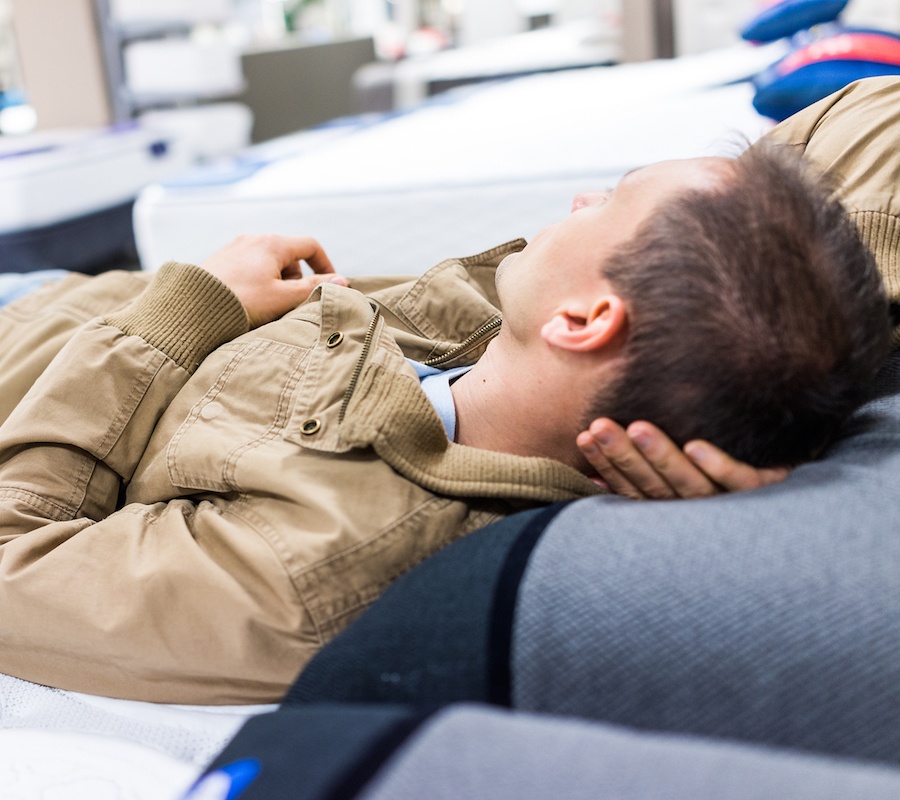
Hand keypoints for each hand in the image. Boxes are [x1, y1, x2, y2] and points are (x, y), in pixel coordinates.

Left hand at [199, 234, 347, 326]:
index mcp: (272, 243)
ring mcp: (234, 248)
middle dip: (296, 279)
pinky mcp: (218, 260)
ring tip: (266, 306)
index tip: (329, 284)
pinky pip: (248, 268)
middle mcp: (253, 239)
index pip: (310, 246)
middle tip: (290, 303)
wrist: (191, 307)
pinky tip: (247, 302)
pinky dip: (257, 282)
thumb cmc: (241, 302)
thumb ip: (314, 288)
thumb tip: (341, 280)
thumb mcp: (283, 298)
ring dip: (276, 282)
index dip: (325, 265)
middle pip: (288, 255)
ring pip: (268, 262)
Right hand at [576, 418, 789, 499]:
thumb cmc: (733, 495)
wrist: (807, 521)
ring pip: (689, 484)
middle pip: (655, 486)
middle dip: (623, 456)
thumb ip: (648, 481)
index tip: (585, 436)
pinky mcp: (764, 493)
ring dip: (661, 457)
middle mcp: (697, 515)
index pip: (633, 489)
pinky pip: (739, 480)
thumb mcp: (687, 487)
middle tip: (599, 428)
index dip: (608, 464)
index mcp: (675, 513)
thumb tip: (599, 477)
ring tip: (637, 429)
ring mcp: (729, 505)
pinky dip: (718, 466)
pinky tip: (696, 447)